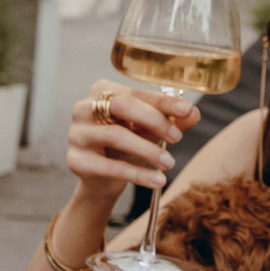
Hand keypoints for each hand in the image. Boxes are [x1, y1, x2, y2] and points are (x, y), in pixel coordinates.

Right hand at [65, 81, 199, 201]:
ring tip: (169, 162)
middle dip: (154, 121)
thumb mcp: (150, 130)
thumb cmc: (127, 145)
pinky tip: (157, 180)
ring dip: (147, 149)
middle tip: (177, 138)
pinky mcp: (76, 160)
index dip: (163, 102)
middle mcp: (83, 107)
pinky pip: (109, 166)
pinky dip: (137, 174)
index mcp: (102, 91)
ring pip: (115, 135)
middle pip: (122, 106)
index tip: (186, 110)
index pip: (135, 92)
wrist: (102, 178)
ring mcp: (76, 133)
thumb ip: (172, 120)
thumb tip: (193, 113)